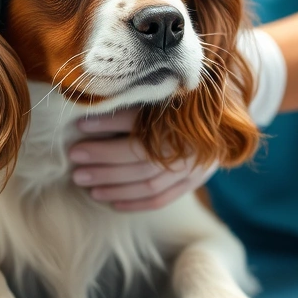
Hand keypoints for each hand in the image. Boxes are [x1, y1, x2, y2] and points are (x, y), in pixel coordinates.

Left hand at [69, 109, 218, 211]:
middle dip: (103, 160)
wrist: (223, 116)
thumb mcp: (162, 94)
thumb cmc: (185, 99)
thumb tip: (92, 108)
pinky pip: (160, 199)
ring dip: (112, 185)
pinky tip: (109, 202)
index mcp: (185, 120)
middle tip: (74, 159)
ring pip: (148, 183)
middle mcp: (191, 147)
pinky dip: (133, 203)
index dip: (109, 126)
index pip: (141, 127)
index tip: (80, 126)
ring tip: (84, 182)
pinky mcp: (193, 182)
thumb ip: (134, 102)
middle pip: (141, 160)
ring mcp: (194, 168)